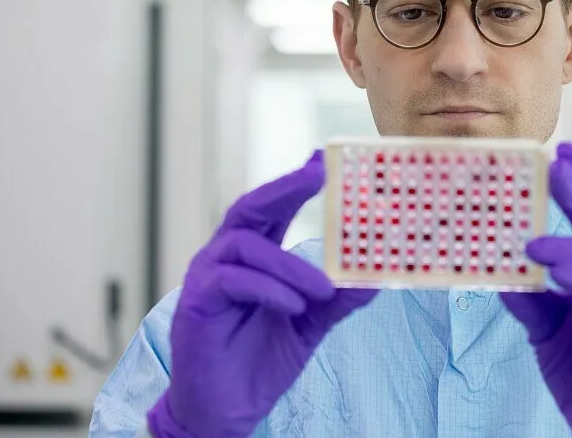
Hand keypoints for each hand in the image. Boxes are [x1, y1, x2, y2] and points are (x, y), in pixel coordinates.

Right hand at [147, 151, 377, 437]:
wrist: (225, 412)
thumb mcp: (309, 325)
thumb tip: (375, 278)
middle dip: (285, 187)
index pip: (273, 209)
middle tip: (318, 173)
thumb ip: (336, 300)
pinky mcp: (196, 302)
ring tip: (321, 291)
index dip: (295, 183)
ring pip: (247, 244)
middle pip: (251, 207)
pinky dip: (269, 289)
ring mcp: (207, 277)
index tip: (323, 158)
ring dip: (290, 265)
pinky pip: (232, 279)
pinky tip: (294, 307)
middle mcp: (225, 258)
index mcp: (253, 258)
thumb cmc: (259, 362)